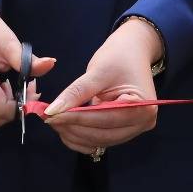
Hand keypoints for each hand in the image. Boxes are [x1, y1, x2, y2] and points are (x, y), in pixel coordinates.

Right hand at [0, 0, 54, 133]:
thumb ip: (30, 61)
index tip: (32, 89)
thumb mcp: (11, 44)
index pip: (0, 109)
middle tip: (27, 89)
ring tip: (12, 88)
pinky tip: (0, 89)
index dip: (20, 106)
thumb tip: (51, 64)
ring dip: (3, 111)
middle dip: (14, 110)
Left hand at [43, 18, 160, 154]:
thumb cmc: (120, 56)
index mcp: (143, 106)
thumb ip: (76, 92)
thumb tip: (53, 110)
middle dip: (74, 127)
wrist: (132, 51)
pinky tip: (66, 128)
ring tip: (54, 120)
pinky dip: (82, 136)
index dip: (77, 118)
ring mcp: (134, 129)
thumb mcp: (98, 71)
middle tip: (49, 118)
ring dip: (75, 134)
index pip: (105, 118)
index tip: (52, 115)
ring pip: (99, 140)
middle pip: (103, 134)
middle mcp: (143, 122)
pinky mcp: (123, 130)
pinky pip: (100, 139)